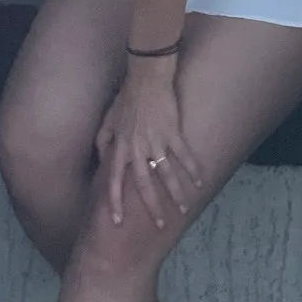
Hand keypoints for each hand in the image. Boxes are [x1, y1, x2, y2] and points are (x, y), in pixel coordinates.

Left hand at [96, 61, 203, 229]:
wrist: (146, 76)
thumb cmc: (126, 97)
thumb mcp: (108, 119)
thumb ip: (103, 142)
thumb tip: (103, 162)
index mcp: (120, 146)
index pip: (114, 180)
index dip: (115, 201)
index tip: (117, 221)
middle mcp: (137, 147)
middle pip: (144, 184)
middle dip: (152, 207)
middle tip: (160, 225)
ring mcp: (156, 140)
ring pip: (166, 173)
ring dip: (176, 193)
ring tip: (184, 209)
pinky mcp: (172, 131)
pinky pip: (183, 155)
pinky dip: (192, 169)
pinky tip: (199, 182)